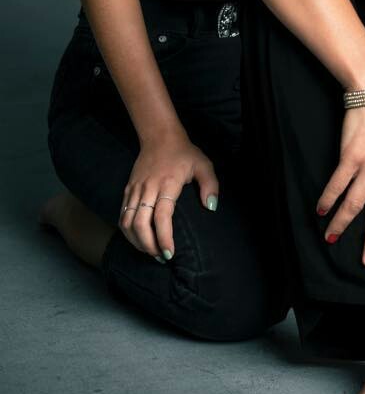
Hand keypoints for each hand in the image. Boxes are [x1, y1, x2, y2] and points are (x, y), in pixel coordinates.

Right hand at [119, 128, 217, 258]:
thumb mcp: (203, 164)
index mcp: (167, 183)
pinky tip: (138, 240)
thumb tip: (211, 208)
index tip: (170, 253)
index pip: (162, 216)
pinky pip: (122, 214)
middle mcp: (148, 188)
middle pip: (140, 223)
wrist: (159, 136)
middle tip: (161, 257)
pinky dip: (127, 231)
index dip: (164, 237)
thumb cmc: (183, 153)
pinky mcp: (127, 189)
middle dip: (148, 245)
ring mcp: (135, 189)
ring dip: (136, 241)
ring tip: (150, 251)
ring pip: (127, 222)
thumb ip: (210, 185)